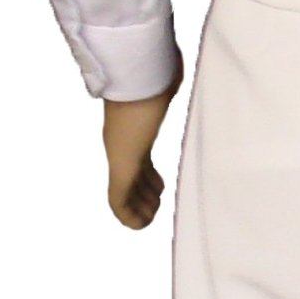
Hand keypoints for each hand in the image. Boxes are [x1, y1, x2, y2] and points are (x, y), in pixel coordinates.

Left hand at [102, 43, 185, 228]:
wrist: (139, 81)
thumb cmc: (155, 80)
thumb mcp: (165, 86)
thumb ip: (170, 84)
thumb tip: (181, 73)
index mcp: (137, 132)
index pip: (141, 161)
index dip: (150, 177)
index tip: (162, 187)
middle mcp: (126, 146)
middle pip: (134, 178)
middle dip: (145, 195)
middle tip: (156, 207)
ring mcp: (122, 157)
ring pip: (126, 192)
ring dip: (139, 207)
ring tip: (149, 217)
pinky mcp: (120, 168)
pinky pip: (118, 202)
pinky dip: (128, 216)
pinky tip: (137, 225)